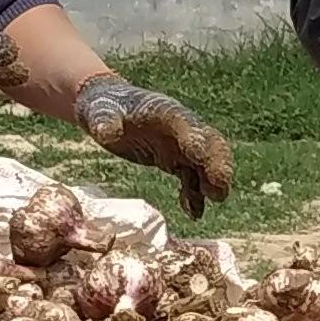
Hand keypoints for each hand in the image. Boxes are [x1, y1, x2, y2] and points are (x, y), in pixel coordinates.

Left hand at [75, 74, 235, 217]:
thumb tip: (107, 133)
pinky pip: (192, 177)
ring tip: (216, 198)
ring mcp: (180, 144)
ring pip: (207, 160)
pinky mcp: (175, 159)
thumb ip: (104, 121)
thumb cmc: (102, 108)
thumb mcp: (99, 113)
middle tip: (220, 187)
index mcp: (164, 112)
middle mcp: (180, 127)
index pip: (186, 124)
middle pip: (209, 142)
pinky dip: (196, 193)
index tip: (198, 156)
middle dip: (217, 162)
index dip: (194, 139)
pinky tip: (194, 212)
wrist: (106, 109)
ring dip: (214, 179)